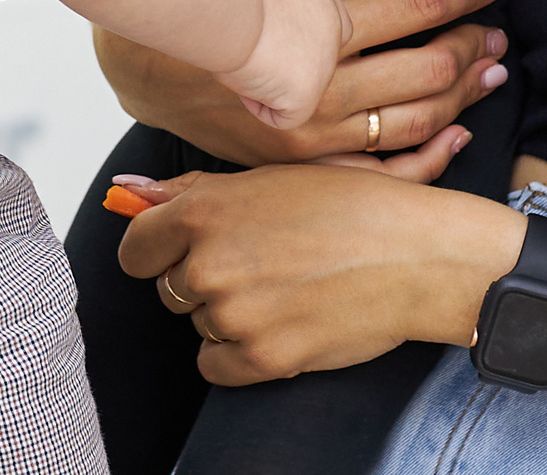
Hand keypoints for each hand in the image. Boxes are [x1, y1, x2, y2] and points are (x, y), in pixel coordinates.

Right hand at [96, 0, 508, 175]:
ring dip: (462, 98)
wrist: (140, 69)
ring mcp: (317, 136)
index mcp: (319, 29)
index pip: (414, 9)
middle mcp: (325, 88)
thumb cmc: (195, 8)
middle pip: (426, 70)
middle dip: (471, 48)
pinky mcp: (304, 165)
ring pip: (415, 122)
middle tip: (496, 34)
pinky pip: (381, 174)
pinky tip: (454, 136)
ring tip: (490, 74)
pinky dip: (426, 160)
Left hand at [115, 167, 523, 383]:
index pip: (136, 247)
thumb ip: (190, 192)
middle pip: (169, 288)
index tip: (176, 252)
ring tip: (284, 288)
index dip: (156, 249)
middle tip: (258, 263)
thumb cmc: (351, 207)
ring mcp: (236, 314)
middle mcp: (211, 264)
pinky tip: (277, 325)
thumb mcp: (267, 180)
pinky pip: (216, 365)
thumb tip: (129, 194)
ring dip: (229, 314)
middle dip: (202, 279)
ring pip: (199, 324)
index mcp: (205, 212)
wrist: (417, 255)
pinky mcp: (265, 358)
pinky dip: (238, 354)